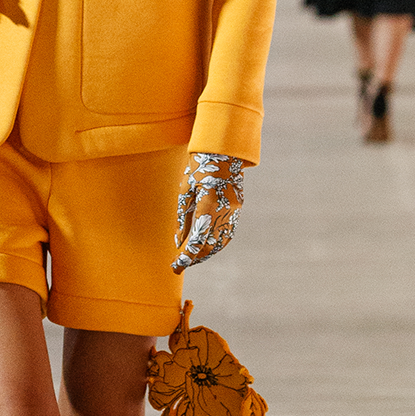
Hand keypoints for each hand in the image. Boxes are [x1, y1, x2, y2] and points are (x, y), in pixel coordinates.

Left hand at [172, 153, 244, 271]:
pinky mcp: (238, 207)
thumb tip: (179, 243)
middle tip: (180, 263)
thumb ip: (183, 219)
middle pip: (211, 245)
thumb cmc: (199, 167)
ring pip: (221, 241)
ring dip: (206, 252)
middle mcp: (225, 210)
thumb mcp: (185, 191)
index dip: (187, 256)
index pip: (198, 240)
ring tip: (191, 257)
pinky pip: (228, 232)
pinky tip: (206, 246)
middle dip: (195, 257)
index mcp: (209, 204)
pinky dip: (216, 242)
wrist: (222, 149)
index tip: (176, 266)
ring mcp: (235, 209)